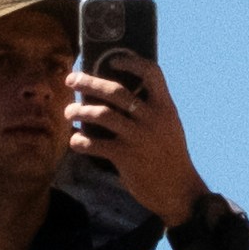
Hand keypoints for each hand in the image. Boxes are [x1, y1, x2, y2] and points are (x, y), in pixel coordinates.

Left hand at [68, 57, 201, 224]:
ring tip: (69, 112)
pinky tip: (75, 141)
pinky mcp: (126, 157)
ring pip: (101, 114)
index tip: (112, 60)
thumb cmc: (169, 156)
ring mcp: (139, 137)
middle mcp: (152, 119)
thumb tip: (117, 93)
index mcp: (165, 107)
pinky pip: (95, 144)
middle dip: (88, 82)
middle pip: (115, 91)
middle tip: (71, 79)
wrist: (179, 190)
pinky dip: (80, 141)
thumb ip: (151, 110)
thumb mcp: (168, 127)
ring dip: (79, 111)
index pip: (152, 74)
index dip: (132, 63)